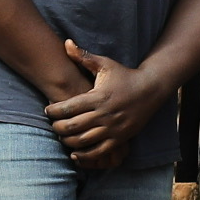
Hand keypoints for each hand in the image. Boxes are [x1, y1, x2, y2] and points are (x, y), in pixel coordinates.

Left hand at [41, 41, 162, 167]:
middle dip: (57, 128)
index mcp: (98, 97)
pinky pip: (99, 152)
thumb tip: (66, 43)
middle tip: (53, 125)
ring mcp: (113, 128)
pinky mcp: (120, 138)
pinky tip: (75, 153)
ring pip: (83, 141)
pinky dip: (85, 156)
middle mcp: (105, 114)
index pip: (68, 108)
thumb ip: (84, 56)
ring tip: (62, 136)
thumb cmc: (125, 75)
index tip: (47, 110)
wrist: (152, 89)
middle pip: (72, 126)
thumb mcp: (106, 64)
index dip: (53, 111)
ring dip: (68, 141)